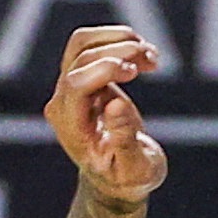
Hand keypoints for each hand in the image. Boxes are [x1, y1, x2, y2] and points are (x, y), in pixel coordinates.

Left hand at [45, 25, 166, 202]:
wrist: (120, 178)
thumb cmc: (129, 177)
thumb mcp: (135, 168)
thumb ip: (125, 141)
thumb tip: (114, 104)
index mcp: (71, 128)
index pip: (75, 84)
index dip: (103, 70)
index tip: (135, 71)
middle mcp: (63, 103)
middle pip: (81, 58)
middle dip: (119, 51)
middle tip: (153, 60)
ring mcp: (70, 88)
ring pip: (83, 44)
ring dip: (119, 39)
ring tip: (152, 55)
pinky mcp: (84, 78)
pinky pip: (95, 47)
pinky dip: (121, 43)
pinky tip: (147, 56)